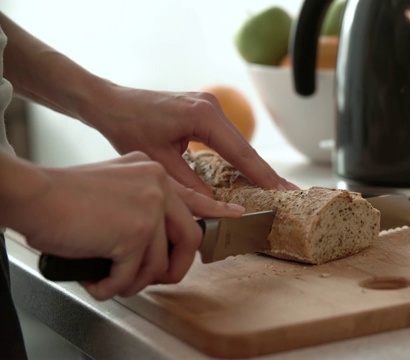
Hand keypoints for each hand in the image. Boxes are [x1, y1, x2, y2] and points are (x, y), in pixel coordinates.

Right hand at [17, 152, 242, 300]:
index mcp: (154, 172)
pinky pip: (133, 275)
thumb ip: (143, 202)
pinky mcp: (134, 232)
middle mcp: (158, 185)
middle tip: (160, 279)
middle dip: (176, 267)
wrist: (35, 195)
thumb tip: (159, 236)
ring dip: (136, 280)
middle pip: (190, 237)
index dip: (216, 211)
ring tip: (114, 281)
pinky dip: (114, 286)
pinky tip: (98, 281)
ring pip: (160, 262)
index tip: (234, 217)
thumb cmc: (65, 195)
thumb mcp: (115, 185)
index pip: (195, 197)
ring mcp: (149, 208)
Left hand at [84, 85, 297, 195]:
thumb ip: (191, 186)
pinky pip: (228, 139)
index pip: (241, 153)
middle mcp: (212, 107)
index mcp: (204, 116)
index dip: (262, 176)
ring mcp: (210, 106)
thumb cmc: (127, 128)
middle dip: (266, 174)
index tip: (282, 193)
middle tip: (291, 194)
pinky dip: (240, 158)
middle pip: (246, 148)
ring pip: (239, 144)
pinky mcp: (205, 111)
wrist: (110, 103)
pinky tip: (250, 174)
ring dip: (255, 167)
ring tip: (276, 189)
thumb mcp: (160, 163)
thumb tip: (217, 208)